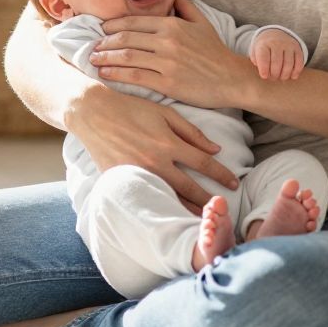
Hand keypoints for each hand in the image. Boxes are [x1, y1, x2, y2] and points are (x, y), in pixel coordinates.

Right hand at [69, 86, 239, 214]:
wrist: (94, 113)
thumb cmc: (131, 108)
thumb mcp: (164, 113)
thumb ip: (190, 132)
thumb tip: (215, 148)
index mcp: (169, 143)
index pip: (204, 163)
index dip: (221, 175)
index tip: (233, 183)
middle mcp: (156, 161)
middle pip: (190, 187)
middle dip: (208, 199)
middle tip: (222, 209)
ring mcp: (139, 173)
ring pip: (169, 197)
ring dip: (187, 209)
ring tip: (203, 218)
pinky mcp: (123, 180)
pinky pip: (148, 197)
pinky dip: (161, 206)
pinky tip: (171, 214)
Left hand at [90, 0, 256, 108]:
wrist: (233, 78)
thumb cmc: (216, 52)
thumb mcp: (202, 22)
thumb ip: (185, 5)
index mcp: (172, 24)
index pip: (133, 22)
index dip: (112, 26)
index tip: (99, 31)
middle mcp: (167, 41)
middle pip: (125, 38)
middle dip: (104, 42)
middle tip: (91, 47)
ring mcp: (167, 62)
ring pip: (126, 56)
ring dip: (105, 58)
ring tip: (93, 60)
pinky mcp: (167, 82)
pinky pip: (135, 76)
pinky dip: (116, 74)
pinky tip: (104, 74)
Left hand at [251, 29, 304, 80]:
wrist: (275, 34)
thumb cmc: (264, 48)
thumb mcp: (255, 52)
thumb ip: (256, 62)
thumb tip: (264, 73)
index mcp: (264, 44)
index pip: (264, 58)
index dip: (264, 69)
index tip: (264, 76)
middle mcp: (277, 43)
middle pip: (277, 63)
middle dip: (274, 75)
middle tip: (273, 78)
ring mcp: (288, 45)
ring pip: (288, 64)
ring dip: (285, 75)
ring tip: (281, 78)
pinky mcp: (298, 49)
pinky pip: (299, 63)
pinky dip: (296, 72)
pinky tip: (292, 76)